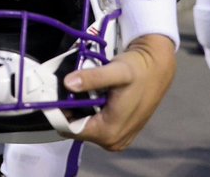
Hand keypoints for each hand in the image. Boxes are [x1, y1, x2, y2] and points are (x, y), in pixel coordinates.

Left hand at [64, 34, 175, 150]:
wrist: (157, 68)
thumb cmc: (137, 69)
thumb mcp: (115, 71)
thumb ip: (92, 78)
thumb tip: (68, 83)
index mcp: (109, 132)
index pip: (70, 129)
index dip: (59, 112)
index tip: (53, 93)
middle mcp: (112, 141)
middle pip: (77, 129)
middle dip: (69, 110)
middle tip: (67, 87)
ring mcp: (117, 139)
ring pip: (85, 126)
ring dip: (79, 110)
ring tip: (79, 89)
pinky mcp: (120, 132)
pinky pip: (95, 125)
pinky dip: (89, 111)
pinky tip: (91, 95)